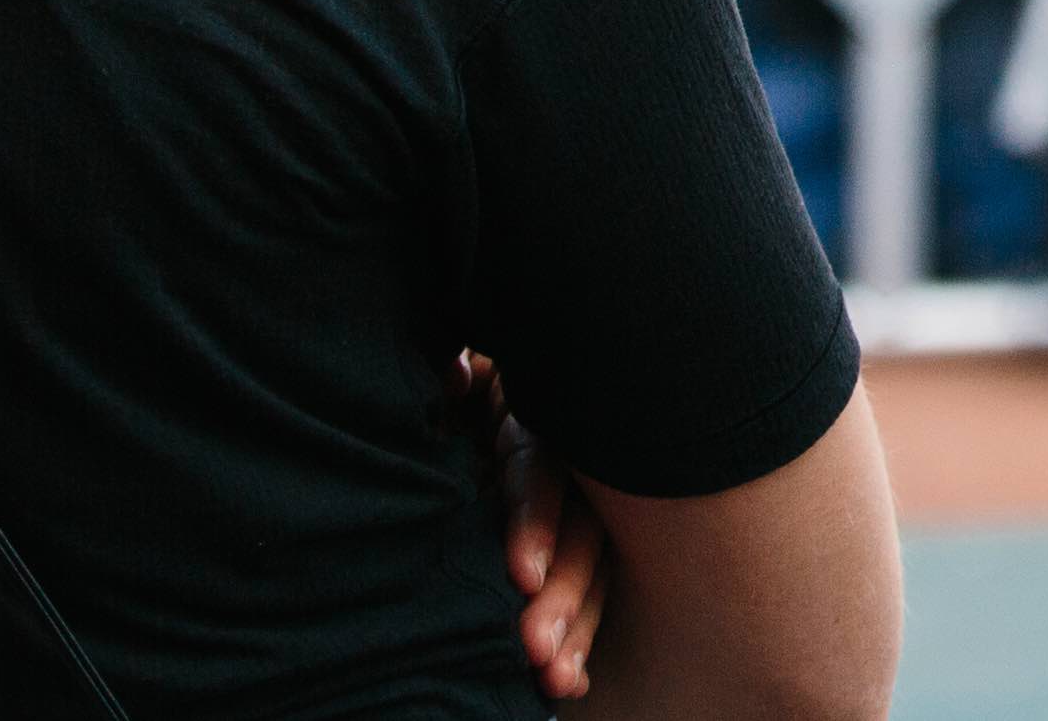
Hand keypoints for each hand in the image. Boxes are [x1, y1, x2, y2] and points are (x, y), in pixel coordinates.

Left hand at [457, 351, 610, 699]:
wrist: (481, 381)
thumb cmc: (470, 375)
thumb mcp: (465, 366)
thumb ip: (459, 370)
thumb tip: (454, 377)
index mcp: (541, 417)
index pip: (545, 470)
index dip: (537, 520)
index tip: (521, 576)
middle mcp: (569, 467)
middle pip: (583, 532)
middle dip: (566, 595)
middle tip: (536, 651)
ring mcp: (576, 507)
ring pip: (593, 568)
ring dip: (577, 626)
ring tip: (554, 680)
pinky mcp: (571, 544)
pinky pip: (587, 589)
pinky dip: (579, 636)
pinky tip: (572, 680)